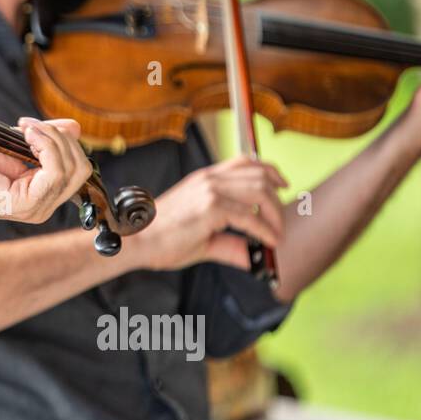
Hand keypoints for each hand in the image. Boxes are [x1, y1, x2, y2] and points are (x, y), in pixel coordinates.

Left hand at [0, 117, 91, 223]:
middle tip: (28, 127)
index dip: (63, 139)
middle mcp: (43, 205)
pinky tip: (25, 136)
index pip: (78, 167)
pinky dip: (46, 146)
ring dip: (51, 138)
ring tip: (24, 130)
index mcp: (40, 193)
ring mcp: (37, 208)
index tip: (32, 125)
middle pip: (82, 168)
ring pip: (73, 168)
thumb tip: (75, 128)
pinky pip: (56, 172)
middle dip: (60, 137)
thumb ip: (43, 139)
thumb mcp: (11, 142)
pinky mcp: (27, 205)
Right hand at [132, 157, 286, 271]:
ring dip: (276, 215)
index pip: (245, 162)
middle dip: (278, 199)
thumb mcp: (203, 236)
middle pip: (259, 175)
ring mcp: (210, 191)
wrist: (138, 241)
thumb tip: (252, 257)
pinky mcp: (211, 208)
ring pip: (260, 192)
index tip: (283, 184)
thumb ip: (230, 244)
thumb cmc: (163, 238)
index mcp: (205, 179)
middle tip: (280, 222)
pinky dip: (265, 231)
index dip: (269, 170)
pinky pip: (250, 217)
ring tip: (276, 234)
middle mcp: (209, 180)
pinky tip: (269, 242)